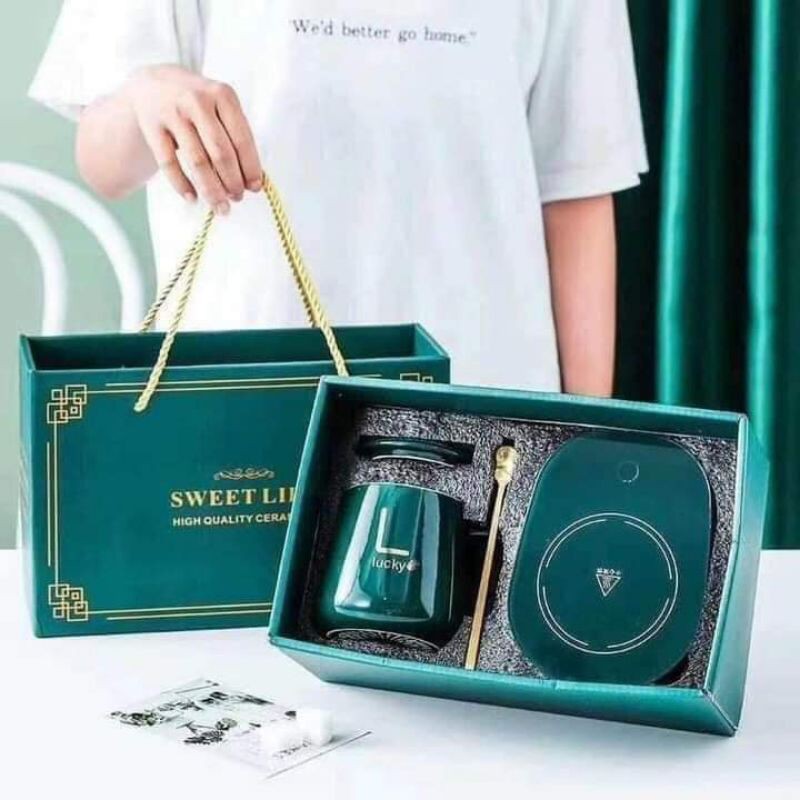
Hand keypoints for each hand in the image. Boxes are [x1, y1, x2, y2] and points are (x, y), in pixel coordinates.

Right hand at [124, 65, 261, 213]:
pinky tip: (193, 199)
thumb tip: (250, 180)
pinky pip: (169, 163)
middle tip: (237, 199)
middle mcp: (197, 101)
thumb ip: (235, 135)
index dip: (250, 168)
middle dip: (232, 182)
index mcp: (222, 95)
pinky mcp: (152, 127)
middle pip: (220, 153)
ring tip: (221, 207)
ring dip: (211, 190)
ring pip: (197, 161)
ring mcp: (172, 113)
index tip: (254, 188)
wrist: (153, 84)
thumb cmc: (198, 103)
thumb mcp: (220, 106)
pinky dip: (182, 185)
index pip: (242, 139)